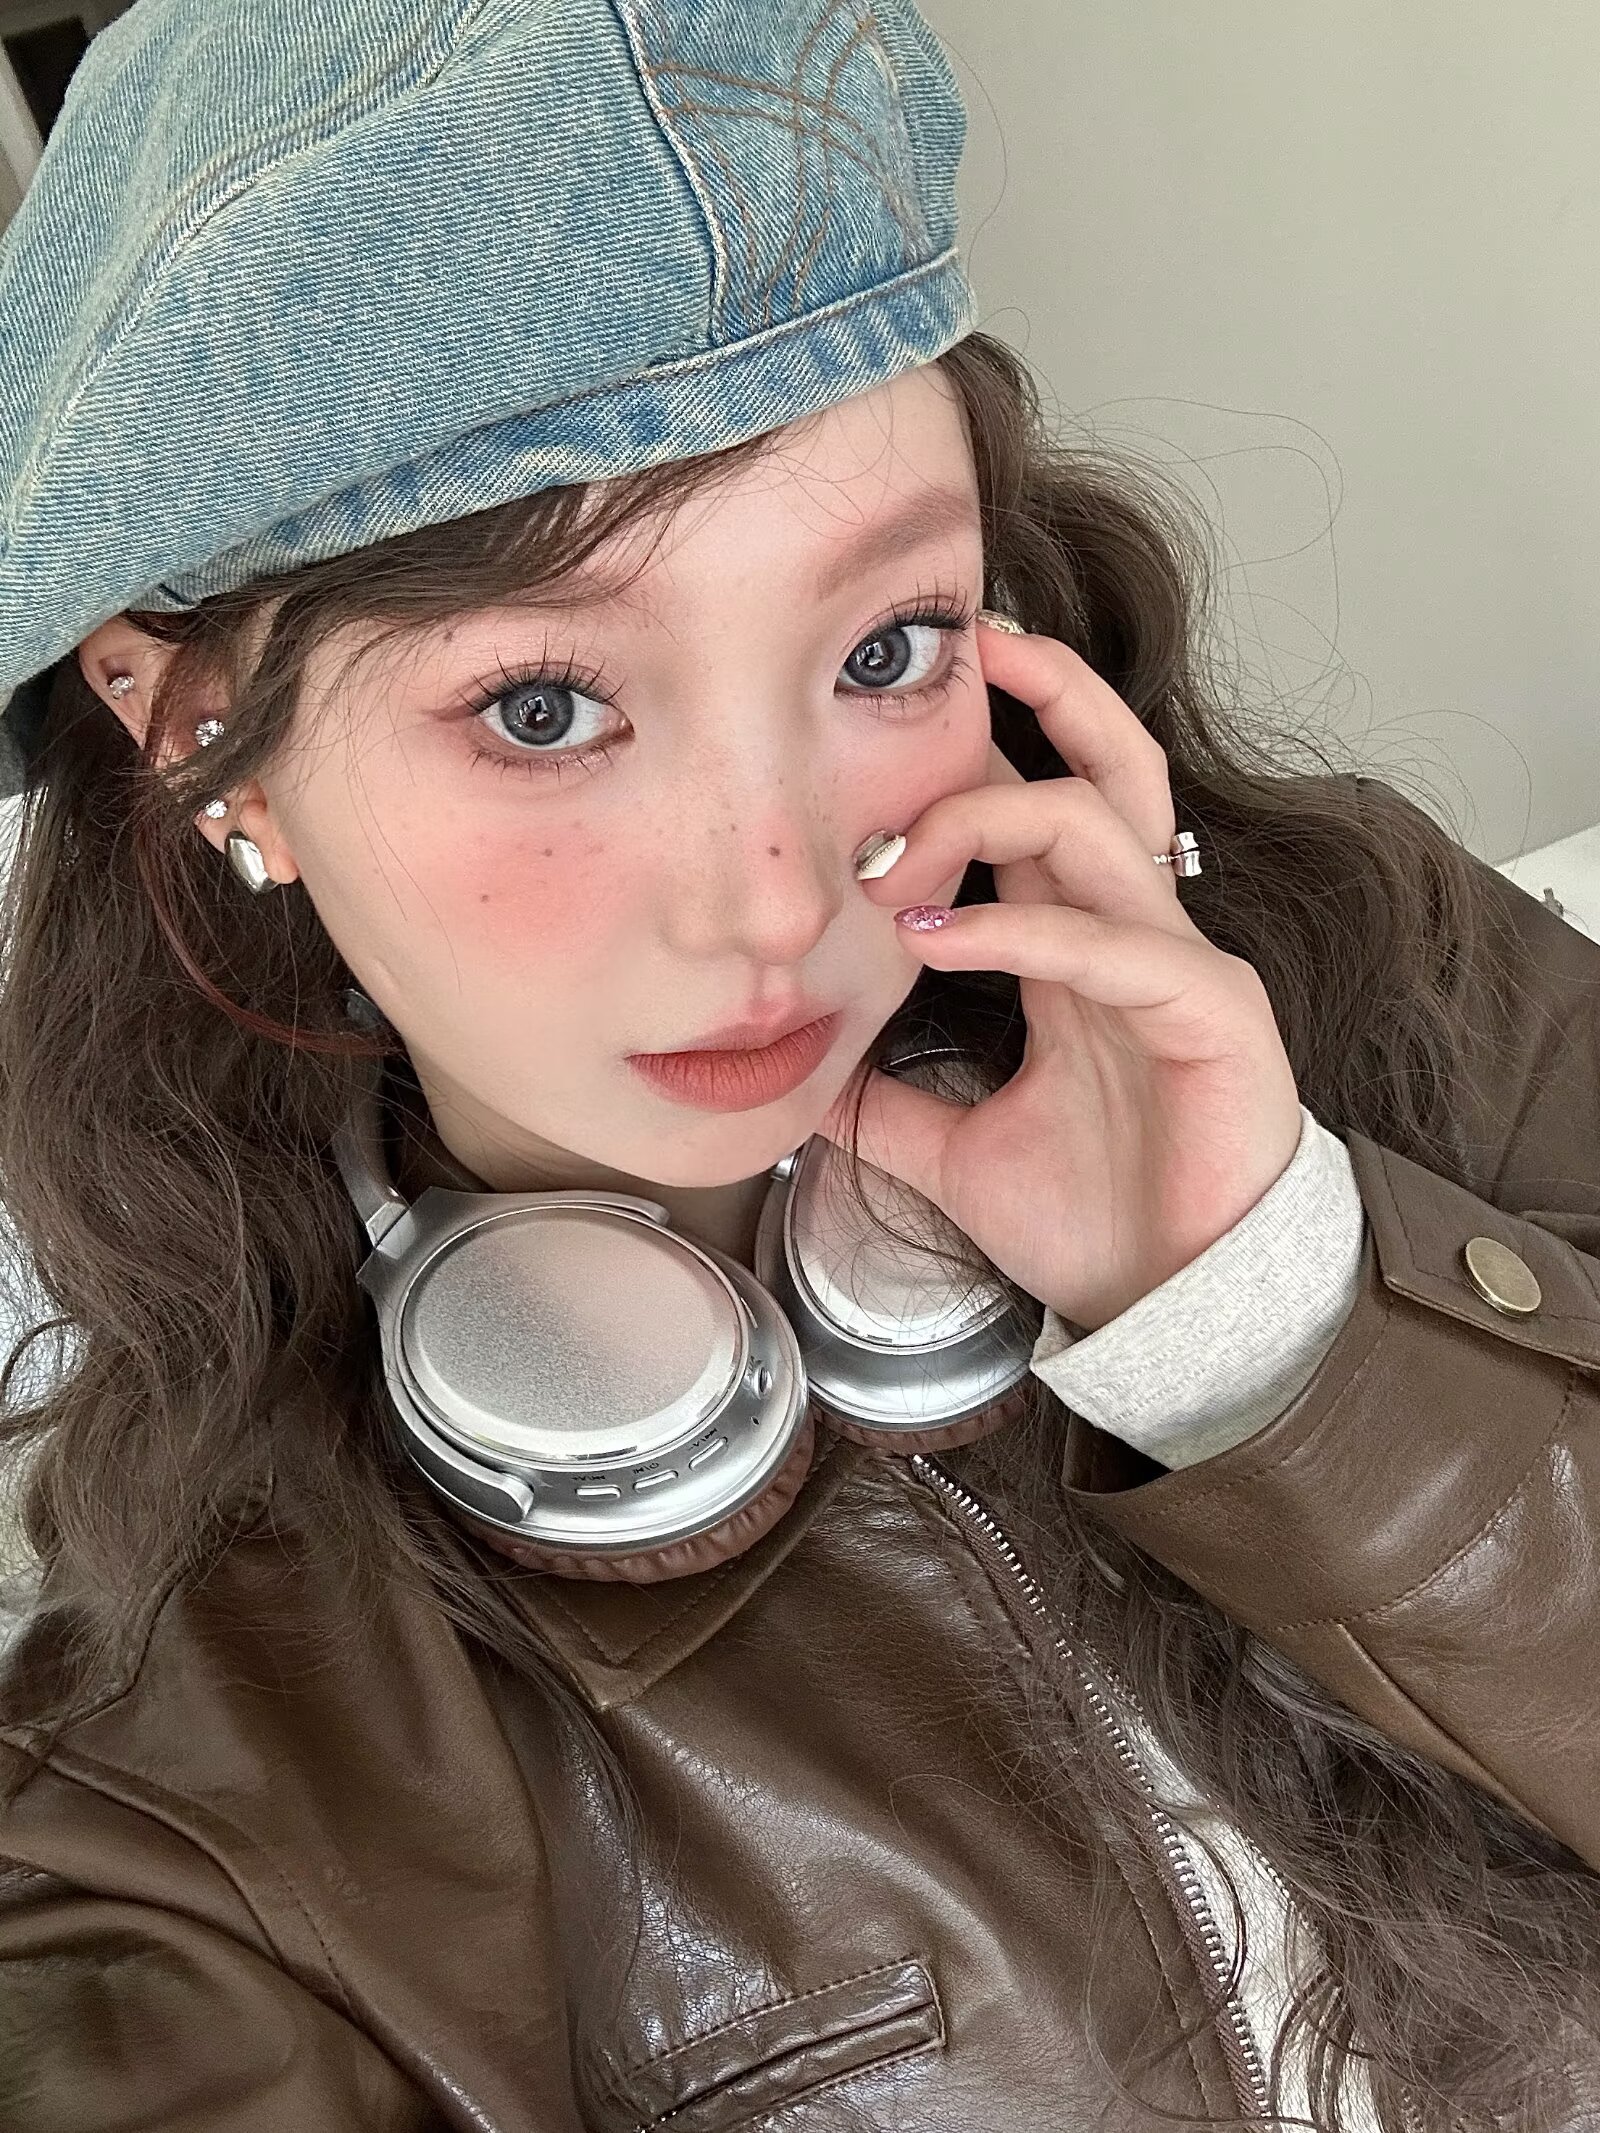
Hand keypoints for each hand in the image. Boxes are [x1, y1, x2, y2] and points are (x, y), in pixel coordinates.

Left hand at [817, 620, 1304, 1331]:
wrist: (1173, 1310)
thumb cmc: (1094, 1222)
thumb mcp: (951, 1151)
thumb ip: (884, 1107)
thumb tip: (803, 1082)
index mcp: (1079, 952)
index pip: (1039, 812)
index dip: (971, 760)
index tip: (879, 733)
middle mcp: (1131, 937)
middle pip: (1105, 767)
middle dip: (1041, 689)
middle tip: (960, 648)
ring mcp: (1178, 967)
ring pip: (1100, 824)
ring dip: (985, 818)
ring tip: (887, 864)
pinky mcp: (1212, 1015)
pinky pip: (1113, 944)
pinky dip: (1021, 929)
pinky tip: (933, 941)